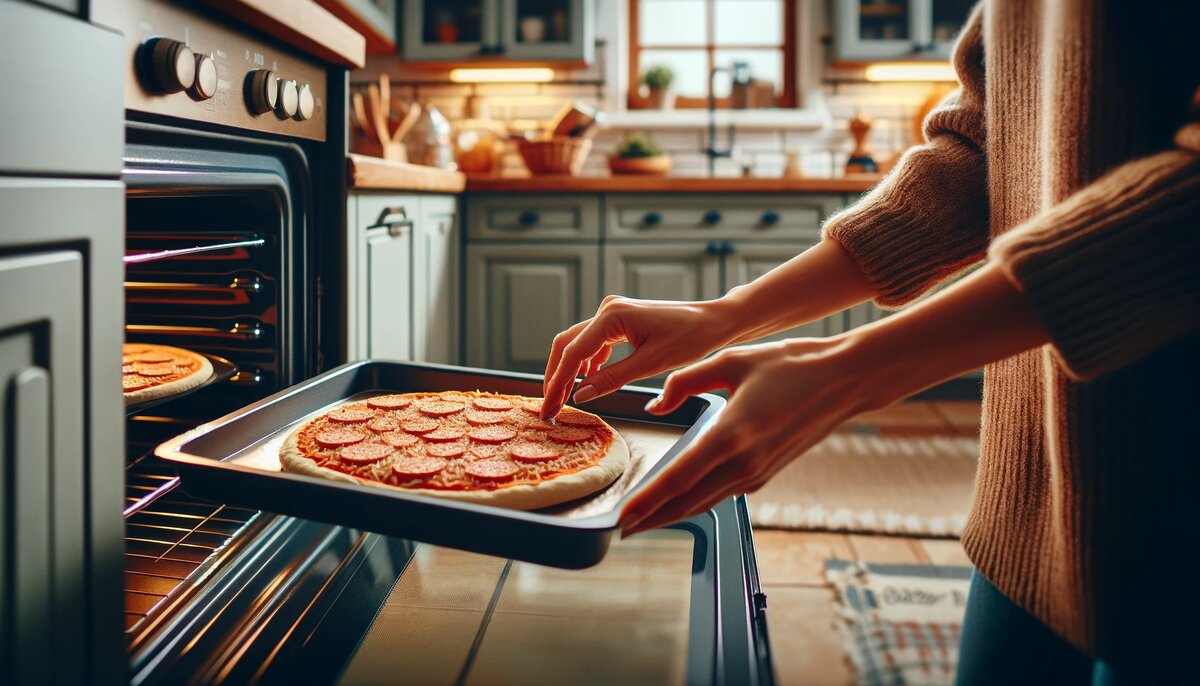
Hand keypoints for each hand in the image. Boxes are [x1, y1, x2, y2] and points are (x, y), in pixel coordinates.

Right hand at [540, 295, 738, 418]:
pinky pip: (593, 342)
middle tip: (550, 408)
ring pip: (577, 344)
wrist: (713, 321)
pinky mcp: (620, 320)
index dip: (557, 383)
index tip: (549, 407)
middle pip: (567, 345)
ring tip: (563, 399)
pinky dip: (587, 363)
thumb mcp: (650, 365)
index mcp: (612, 316)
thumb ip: (612, 379)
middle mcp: (607, 309)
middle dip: (556, 377)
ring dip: (569, 371)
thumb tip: (581, 396)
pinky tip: (588, 382)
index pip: (573, 353)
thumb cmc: (690, 339)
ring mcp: (612, 312)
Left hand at [619, 336, 899, 535]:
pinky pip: (721, 494)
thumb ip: (686, 381)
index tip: (621, 516)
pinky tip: (679, 499)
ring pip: (704, 503)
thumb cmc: (789, 365)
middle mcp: (744, 463)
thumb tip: (657, 404)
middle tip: (621, 528)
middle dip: (651, 518)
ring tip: (643, 519)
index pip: (678, 479)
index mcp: (731, 435)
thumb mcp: (731, 360)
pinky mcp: (765, 474)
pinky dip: (695, 502)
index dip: (646, 502)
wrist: (843, 381)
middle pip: (687, 502)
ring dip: (672, 514)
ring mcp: (757, 473)